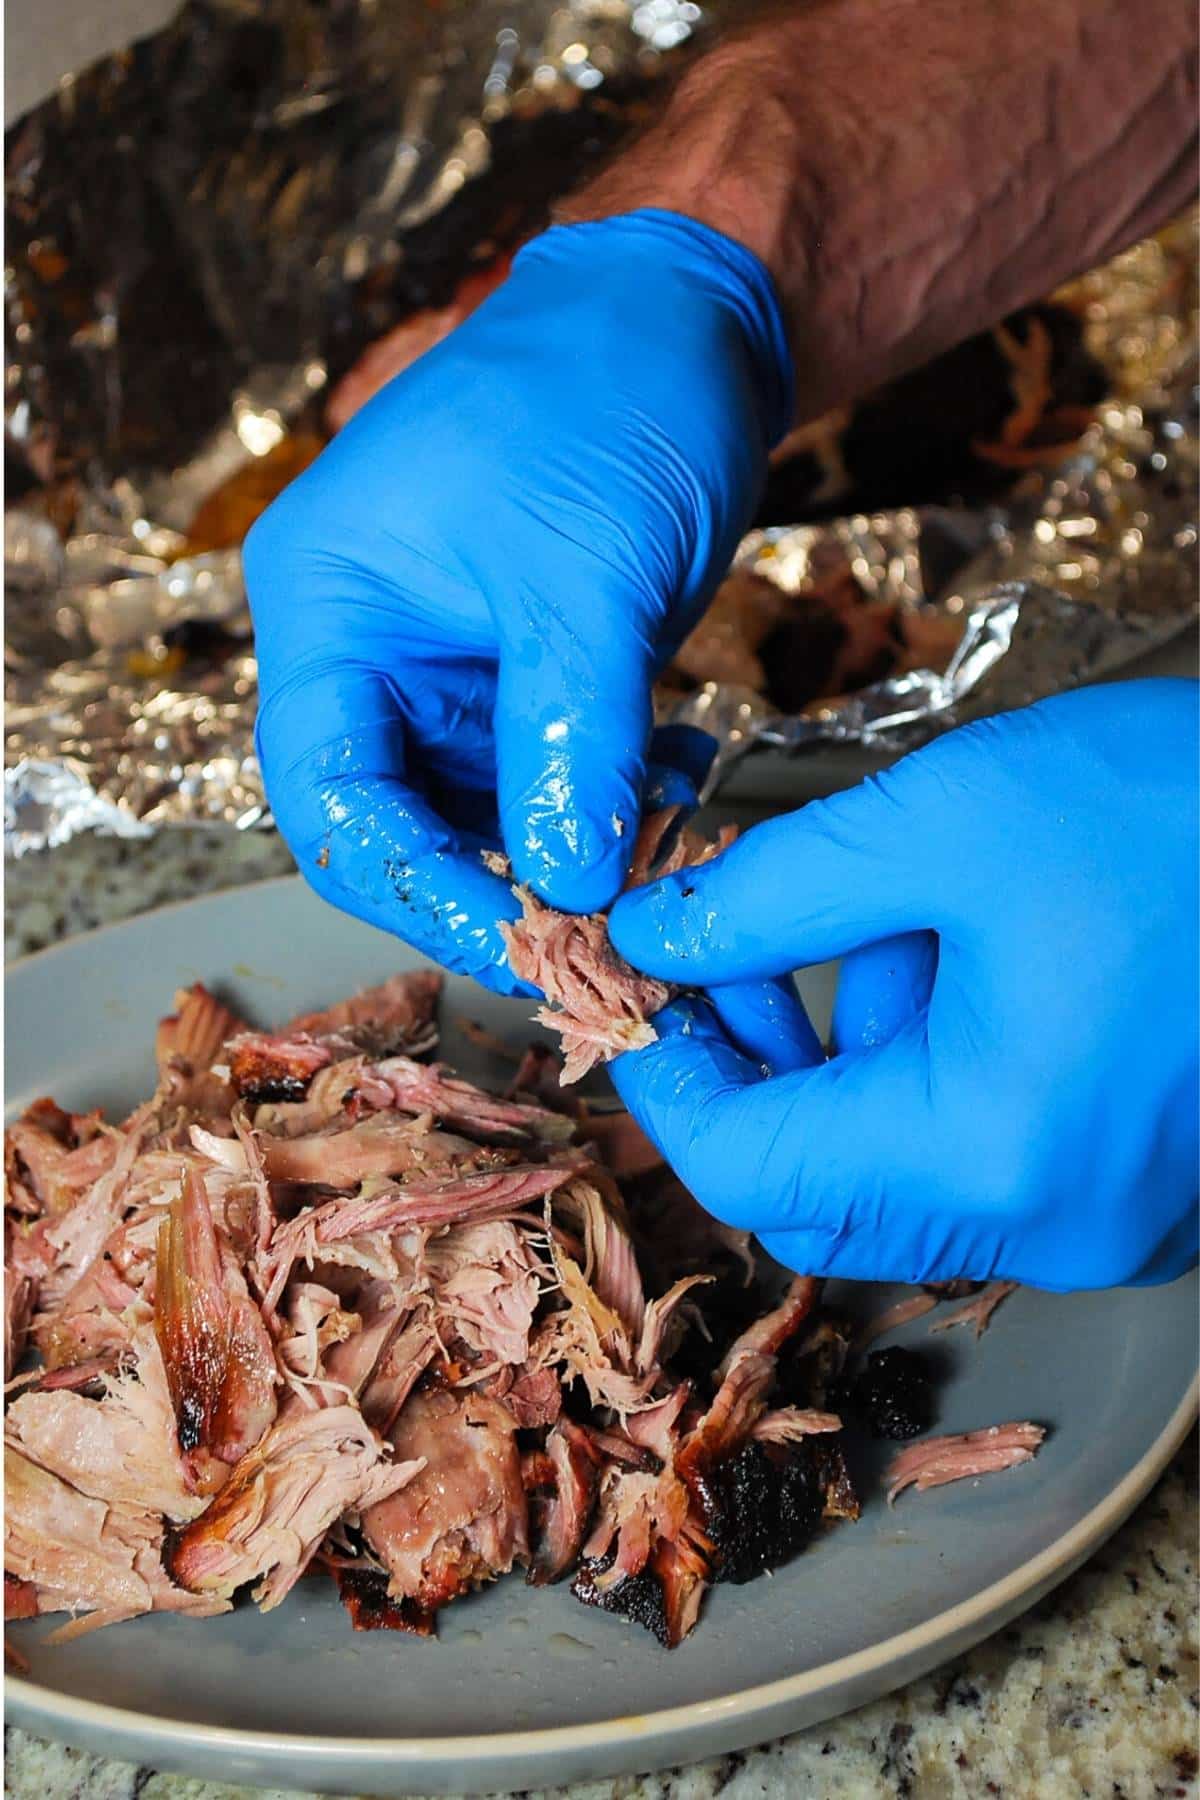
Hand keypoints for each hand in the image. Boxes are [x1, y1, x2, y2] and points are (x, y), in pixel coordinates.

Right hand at [243, 210, 790, 991]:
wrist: (693, 306)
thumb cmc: (609, 392)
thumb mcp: (585, 579)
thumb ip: (571, 742)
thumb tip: (570, 888)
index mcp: (330, 608)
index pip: (330, 796)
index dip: (412, 887)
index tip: (519, 945)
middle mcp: (368, 646)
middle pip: (392, 821)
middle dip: (490, 886)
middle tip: (589, 947)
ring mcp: (447, 661)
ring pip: (476, 809)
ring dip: (559, 856)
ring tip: (648, 880)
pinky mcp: (521, 666)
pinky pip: (541, 772)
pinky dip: (600, 805)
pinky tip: (670, 809)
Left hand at [607, 681, 1198, 1288]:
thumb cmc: (1191, 807)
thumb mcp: (943, 820)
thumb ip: (767, 894)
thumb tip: (653, 939)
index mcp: (991, 1148)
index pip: (750, 1169)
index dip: (666, 1080)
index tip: (632, 993)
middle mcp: (1057, 1223)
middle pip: (822, 1194)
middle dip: (761, 1069)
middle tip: (742, 950)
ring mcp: (1117, 1220)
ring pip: (904, 1176)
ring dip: (859, 1058)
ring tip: (902, 918)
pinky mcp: (1153, 1187)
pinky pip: (991, 1161)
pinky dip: (940, 1073)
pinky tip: (978, 956)